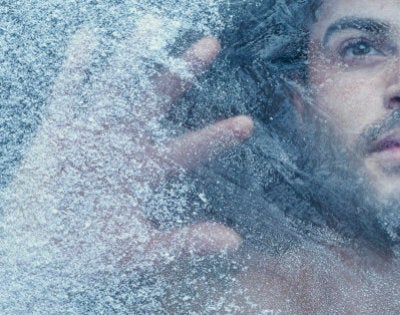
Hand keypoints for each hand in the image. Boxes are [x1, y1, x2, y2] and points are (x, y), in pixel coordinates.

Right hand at [4, 15, 252, 272]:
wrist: (37, 250)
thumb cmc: (89, 251)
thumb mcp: (141, 250)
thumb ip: (185, 242)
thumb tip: (234, 241)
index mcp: (148, 168)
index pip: (190, 147)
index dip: (217, 135)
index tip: (248, 123)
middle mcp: (125, 143)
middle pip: (160, 98)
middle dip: (184, 71)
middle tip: (211, 44)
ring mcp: (93, 132)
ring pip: (118, 85)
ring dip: (134, 56)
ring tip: (153, 26)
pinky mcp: (59, 129)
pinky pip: (68, 92)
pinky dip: (76, 67)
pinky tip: (90, 37)